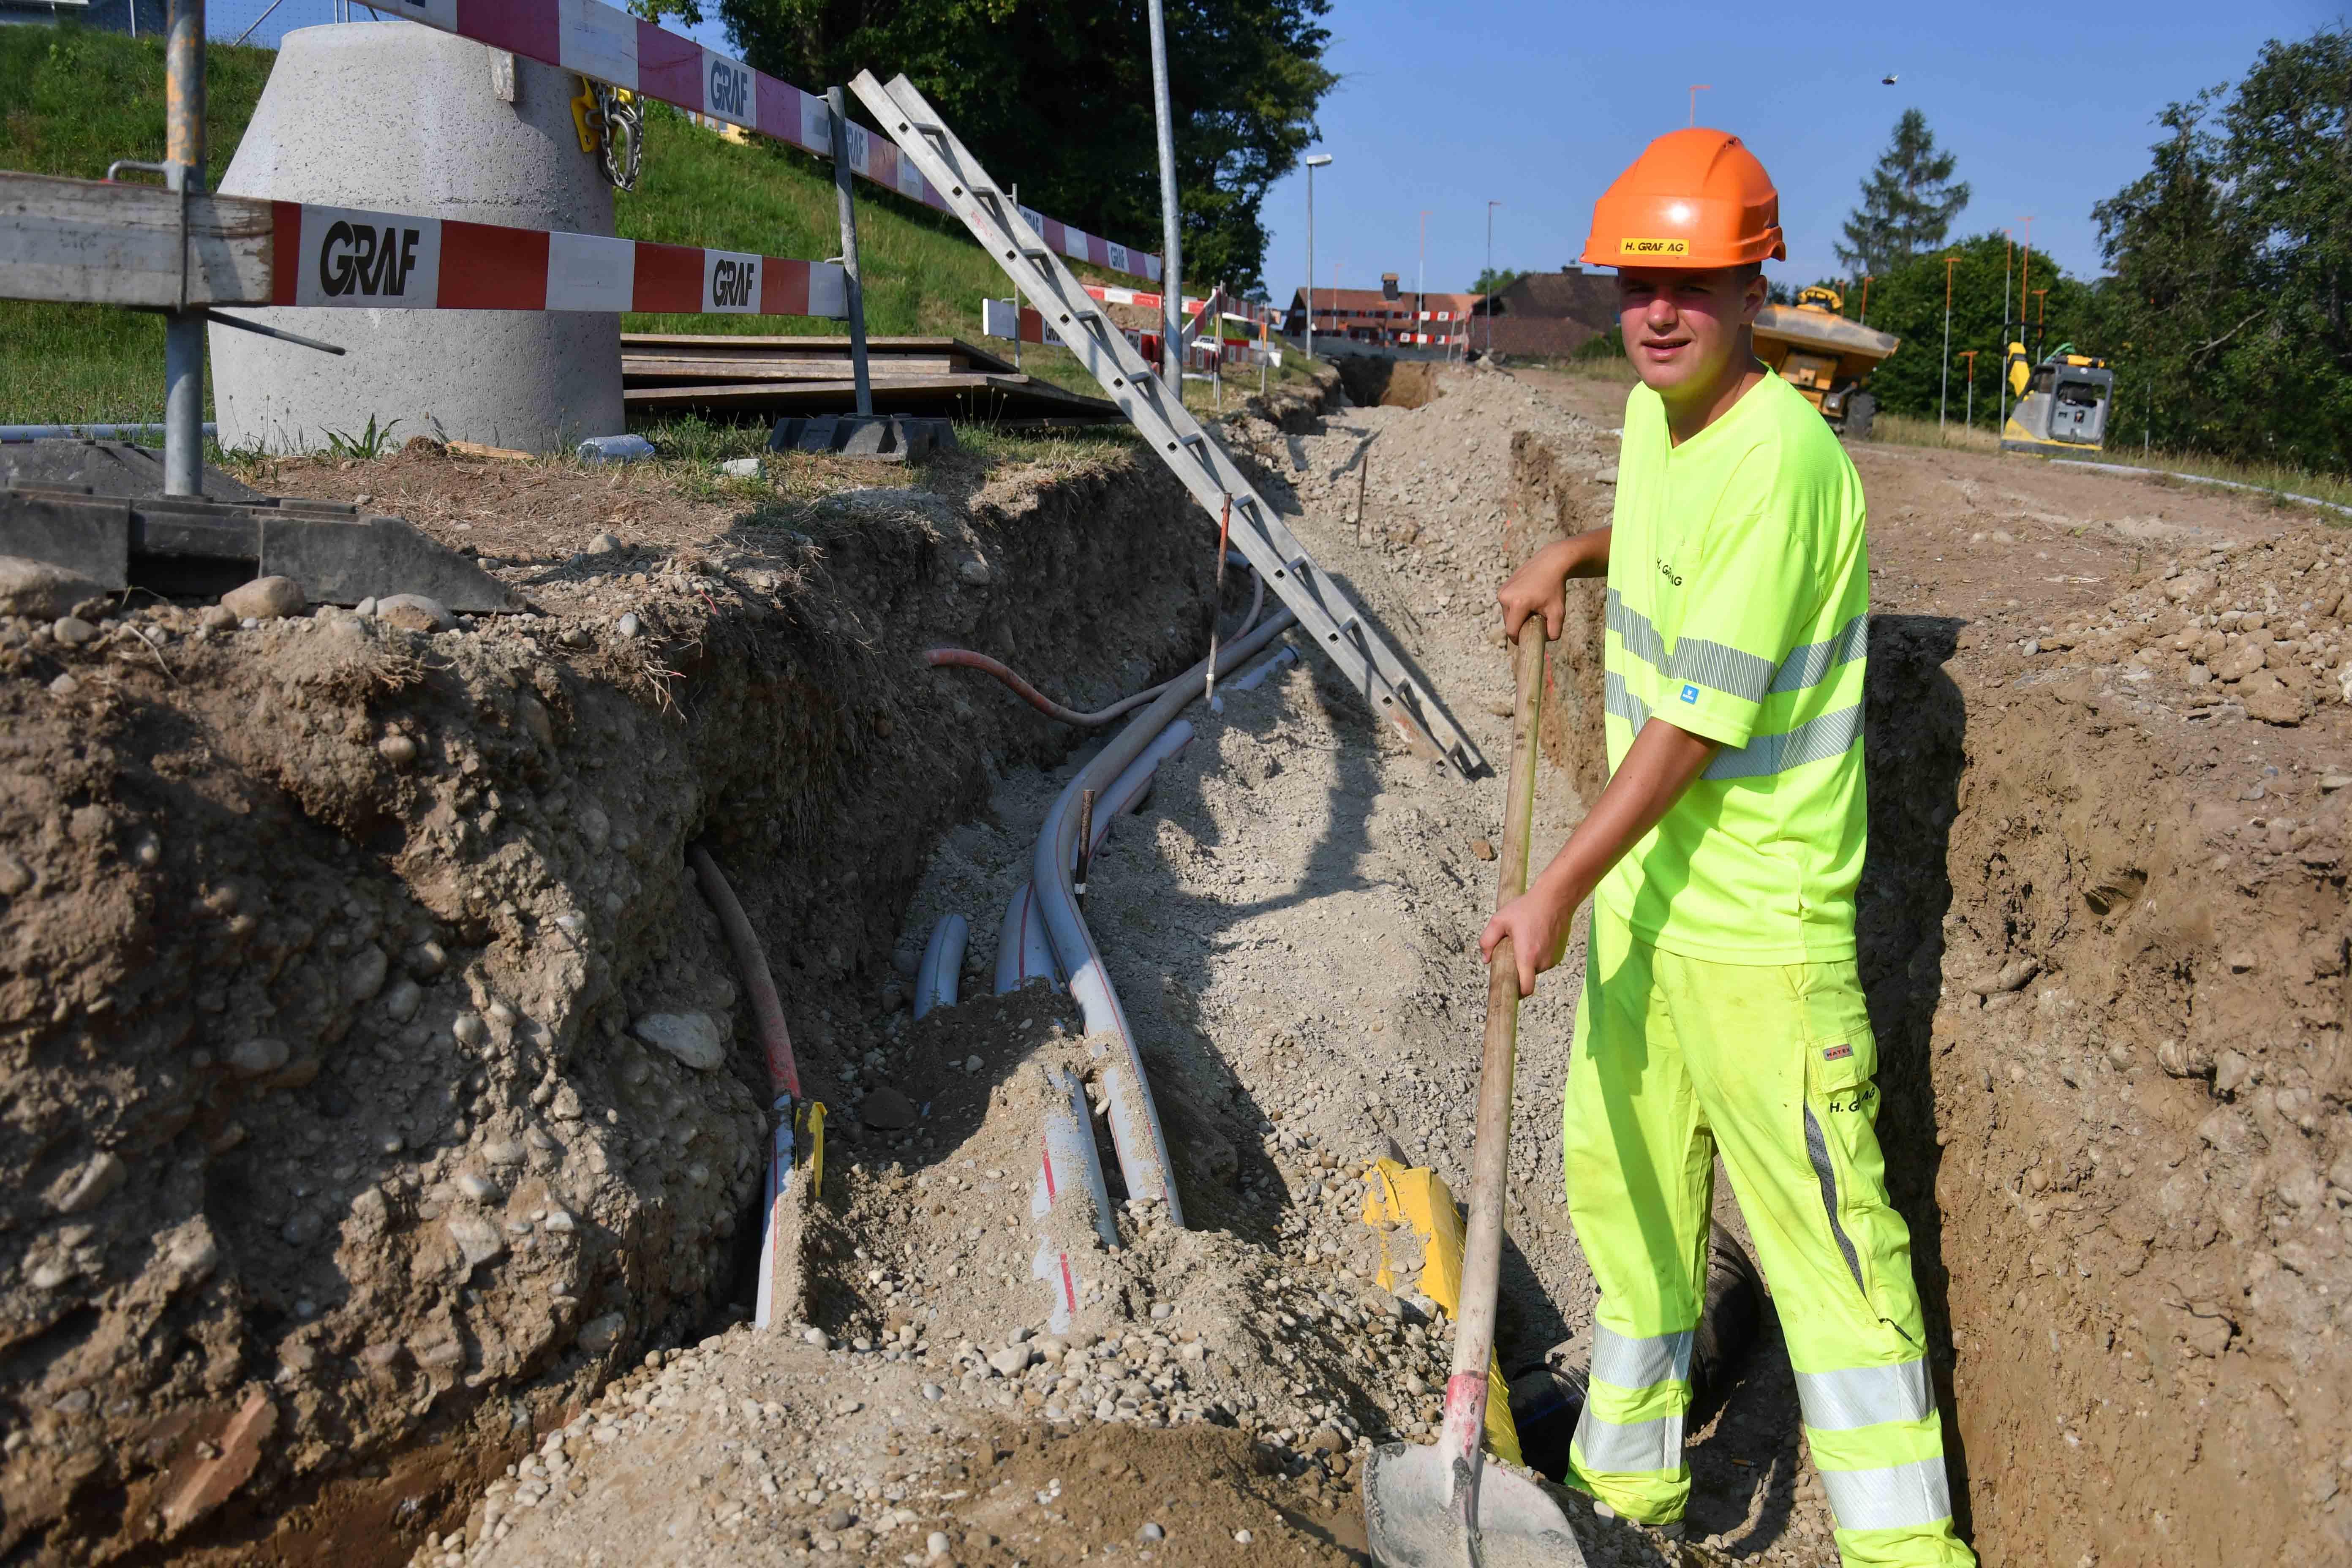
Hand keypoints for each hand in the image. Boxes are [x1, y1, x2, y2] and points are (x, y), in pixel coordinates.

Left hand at [1479, 878, 1578, 999]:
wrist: (1556, 898)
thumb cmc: (1526, 907)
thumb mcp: (1500, 920)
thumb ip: (1487, 941)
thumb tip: (1485, 959)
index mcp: (1527, 956)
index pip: (1526, 989)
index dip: (1517, 994)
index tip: (1508, 992)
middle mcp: (1542, 961)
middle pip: (1526, 977)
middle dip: (1517, 969)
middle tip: (1511, 950)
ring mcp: (1553, 958)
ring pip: (1535, 968)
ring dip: (1528, 960)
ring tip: (1525, 938)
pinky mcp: (1559, 954)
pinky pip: (1544, 960)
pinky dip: (1537, 954)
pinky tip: (1535, 936)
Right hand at [1495, 539, 1577, 641]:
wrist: (1551, 563)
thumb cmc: (1555, 587)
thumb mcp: (1558, 612)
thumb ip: (1554, 632)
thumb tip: (1544, 640)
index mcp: (1518, 604)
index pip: (1511, 631)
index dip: (1519, 639)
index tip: (1528, 639)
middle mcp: (1506, 597)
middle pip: (1509, 623)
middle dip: (1520, 626)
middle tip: (1535, 619)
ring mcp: (1502, 591)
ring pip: (1507, 615)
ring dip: (1517, 616)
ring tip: (1532, 607)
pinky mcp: (1502, 587)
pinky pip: (1507, 604)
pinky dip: (1515, 607)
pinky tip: (1528, 599)